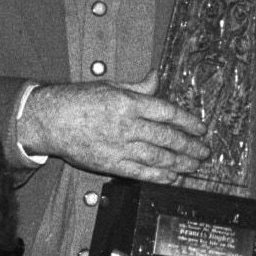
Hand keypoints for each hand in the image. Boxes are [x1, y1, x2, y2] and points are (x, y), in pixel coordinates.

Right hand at [15, 77, 208, 181]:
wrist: (50, 120)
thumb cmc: (77, 100)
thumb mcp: (109, 85)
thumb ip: (137, 86)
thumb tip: (156, 78)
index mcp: (128, 102)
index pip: (167, 112)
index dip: (188, 122)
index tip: (201, 129)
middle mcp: (127, 125)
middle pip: (167, 138)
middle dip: (190, 146)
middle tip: (205, 152)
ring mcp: (119, 147)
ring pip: (158, 157)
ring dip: (180, 163)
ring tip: (194, 166)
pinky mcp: (110, 164)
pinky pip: (140, 172)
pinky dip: (159, 176)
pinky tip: (172, 177)